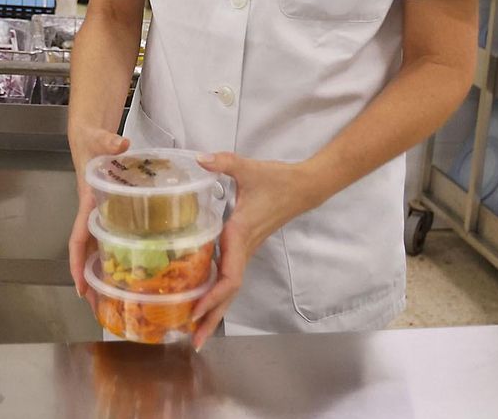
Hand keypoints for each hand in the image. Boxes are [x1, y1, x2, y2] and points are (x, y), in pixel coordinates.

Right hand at [68, 126, 128, 303]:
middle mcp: (93, 215)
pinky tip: (132, 269)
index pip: (78, 239)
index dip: (77, 263)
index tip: (80, 287)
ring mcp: (102, 216)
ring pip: (100, 249)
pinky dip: (119, 255)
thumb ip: (107, 140)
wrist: (91, 138)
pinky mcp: (112, 213)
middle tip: (100, 307)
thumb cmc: (92, 141)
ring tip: (115, 300)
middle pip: (88, 253)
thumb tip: (120, 143)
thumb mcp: (99, 139)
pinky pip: (114, 238)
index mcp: (88, 204)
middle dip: (90, 280)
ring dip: (104, 273)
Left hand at [190, 152, 329, 349]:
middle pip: (228, 293)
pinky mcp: (245, 247)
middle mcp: (243, 249)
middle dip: (211, 318)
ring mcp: (246, 251)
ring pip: (230, 289)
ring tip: (194, 332)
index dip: (213, 296)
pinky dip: (216, 293)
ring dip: (213, 311)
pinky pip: (230, 277)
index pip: (230, 277)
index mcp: (240, 235)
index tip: (196, 311)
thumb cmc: (278, 179)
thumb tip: (200, 158)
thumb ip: (223, 162)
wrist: (304, 186)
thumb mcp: (248, 168)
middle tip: (193, 341)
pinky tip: (202, 300)